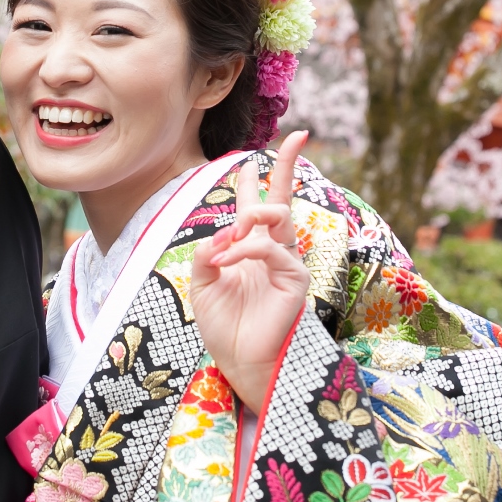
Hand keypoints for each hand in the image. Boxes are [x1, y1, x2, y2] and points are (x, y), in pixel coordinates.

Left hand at [190, 131, 310, 417]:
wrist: (242, 363)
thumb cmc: (226, 329)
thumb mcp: (203, 286)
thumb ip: (206, 256)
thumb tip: (218, 235)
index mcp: (249, 250)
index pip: (254, 207)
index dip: (254, 181)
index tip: (249, 158)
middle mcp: (271, 251)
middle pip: (281, 200)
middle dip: (287, 167)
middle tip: (298, 138)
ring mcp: (286, 263)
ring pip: (279, 217)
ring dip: (250, 215)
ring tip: (229, 237)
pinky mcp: (294, 279)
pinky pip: (272, 250)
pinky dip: (246, 250)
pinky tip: (227, 261)